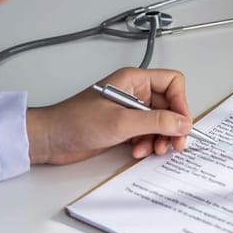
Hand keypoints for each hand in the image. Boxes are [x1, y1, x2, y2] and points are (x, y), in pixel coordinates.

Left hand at [26, 67, 192, 164]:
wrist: (49, 139)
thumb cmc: (74, 122)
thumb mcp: (121, 122)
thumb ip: (156, 121)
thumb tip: (183, 123)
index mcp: (134, 80)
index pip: (173, 83)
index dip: (181, 103)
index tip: (181, 124)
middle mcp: (135, 93)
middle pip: (169, 106)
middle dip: (172, 127)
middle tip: (174, 144)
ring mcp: (130, 110)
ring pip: (160, 123)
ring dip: (160, 138)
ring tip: (153, 150)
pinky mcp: (124, 126)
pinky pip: (147, 134)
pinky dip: (147, 144)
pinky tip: (137, 151)